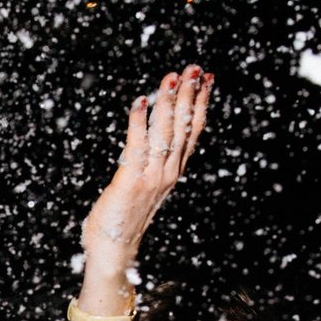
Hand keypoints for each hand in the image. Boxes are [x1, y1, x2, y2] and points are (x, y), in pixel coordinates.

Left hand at [80, 66, 211, 266]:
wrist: (113, 251)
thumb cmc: (123, 218)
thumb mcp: (146, 187)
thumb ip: (154, 164)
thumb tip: (156, 139)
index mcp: (172, 172)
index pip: (193, 132)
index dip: (201, 104)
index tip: (207, 79)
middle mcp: (167, 173)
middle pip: (184, 128)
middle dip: (190, 95)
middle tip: (195, 68)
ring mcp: (151, 177)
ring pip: (165, 133)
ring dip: (169, 103)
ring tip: (173, 78)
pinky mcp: (130, 181)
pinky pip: (136, 146)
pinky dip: (138, 122)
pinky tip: (139, 102)